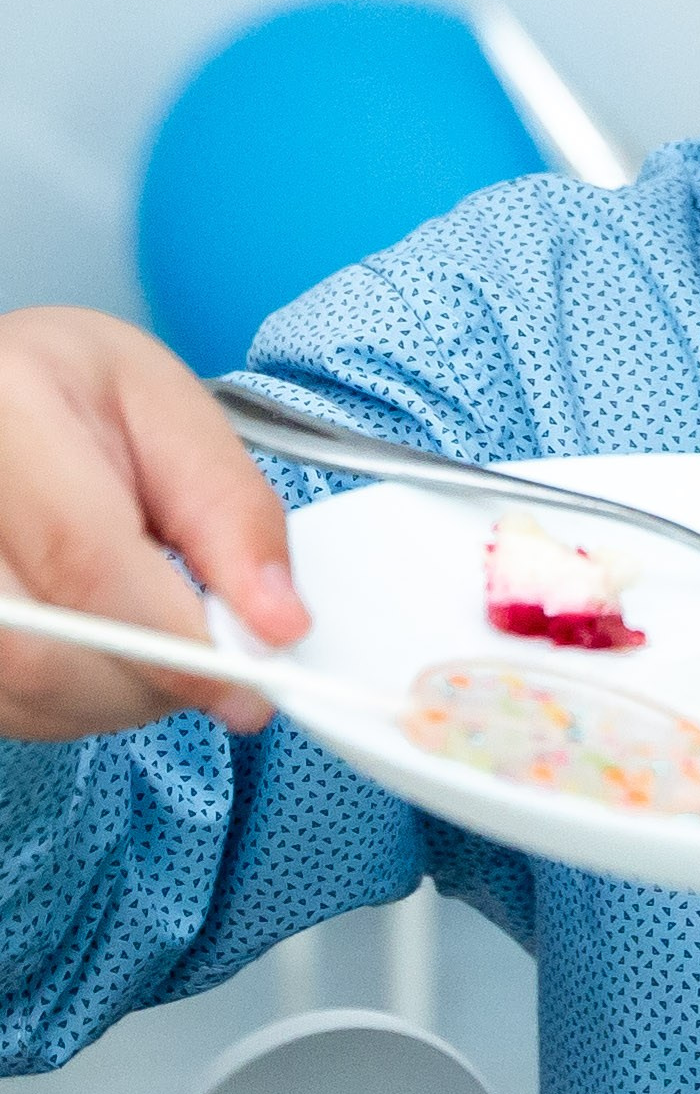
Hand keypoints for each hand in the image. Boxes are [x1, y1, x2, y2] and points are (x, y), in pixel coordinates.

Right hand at [0, 309, 308, 741]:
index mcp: (8, 413)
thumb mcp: (173, 414)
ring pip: (25, 692)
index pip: (87, 560)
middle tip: (221, 660)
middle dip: (157, 681)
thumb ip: (233, 514)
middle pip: (45, 650)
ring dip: (120, 697)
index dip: (180, 641)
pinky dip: (76, 699)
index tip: (254, 680)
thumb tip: (278, 623)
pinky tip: (106, 647)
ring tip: (161, 637)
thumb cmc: (75, 390)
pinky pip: (8, 703)